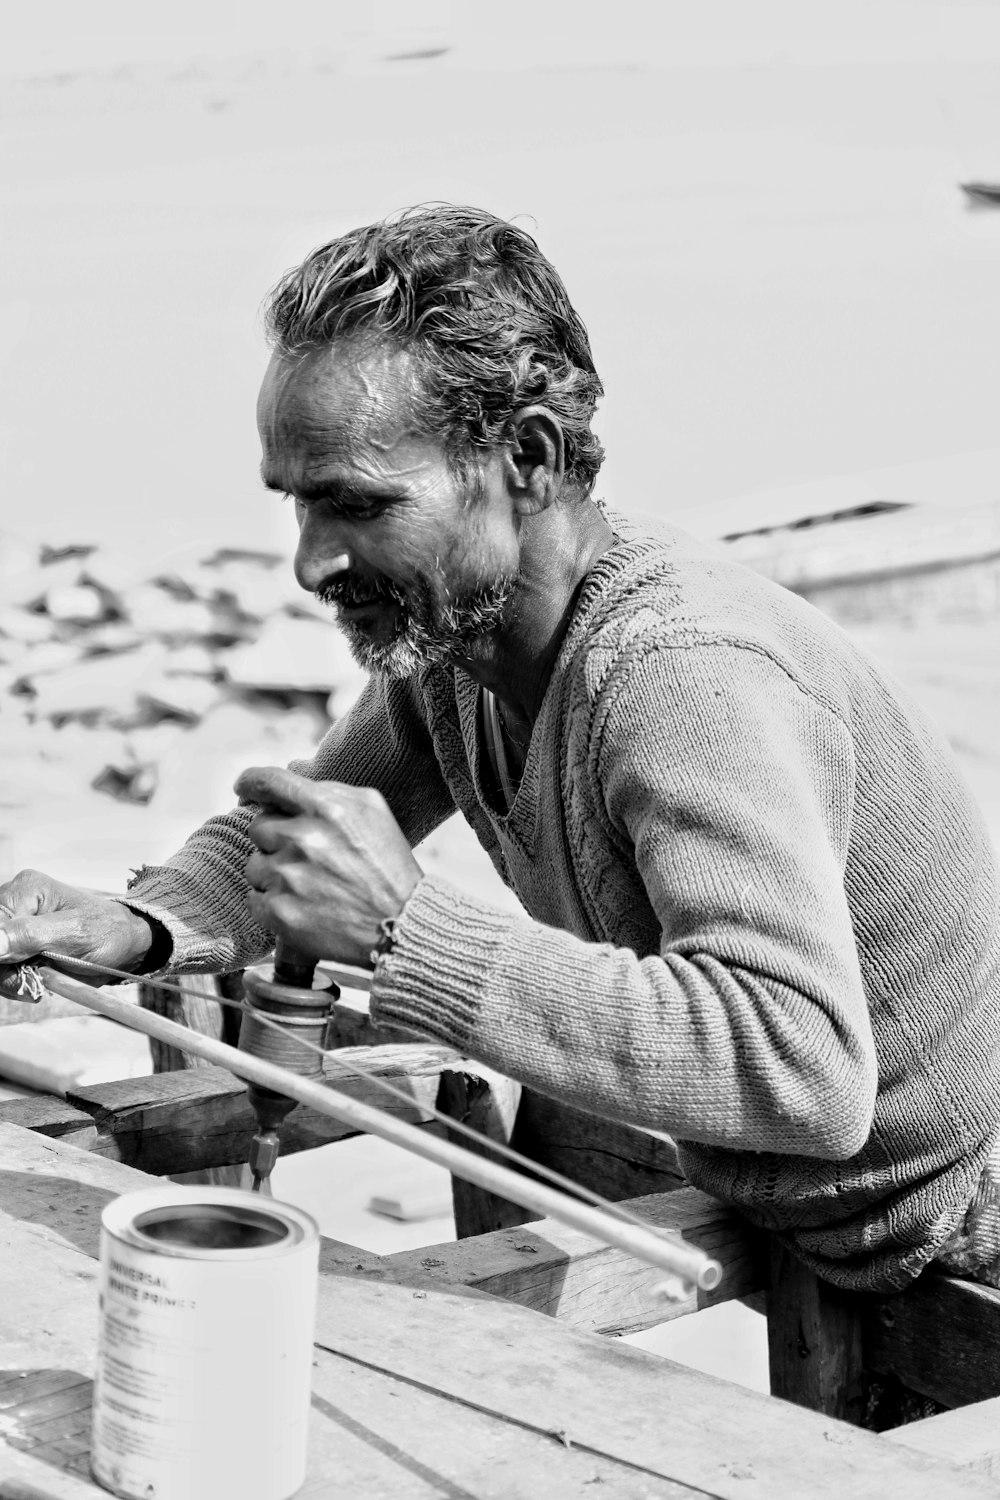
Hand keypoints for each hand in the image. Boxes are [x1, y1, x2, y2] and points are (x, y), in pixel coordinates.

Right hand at [0, 870, 157, 996]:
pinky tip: (40, 981)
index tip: (25, 968)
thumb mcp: (72, 934)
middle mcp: (15, 903)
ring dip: (12, 979)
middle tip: (36, 981)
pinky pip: (3, 968)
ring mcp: (15, 926)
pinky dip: (16, 981)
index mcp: (27, 890)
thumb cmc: (106, 932)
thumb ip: (29, 935)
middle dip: (7, 969)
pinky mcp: (18, 945)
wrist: (123, 946)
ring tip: (41, 982)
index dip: (2, 952)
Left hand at [235, 766, 421, 967]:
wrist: (402, 923)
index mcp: (326, 808)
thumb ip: (329, 792)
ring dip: (274, 874)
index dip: (250, 783)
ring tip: (310, 885)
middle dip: (275, 839)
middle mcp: (303, 839)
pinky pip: (254, 899)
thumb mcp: (372, 810)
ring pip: (254, 865)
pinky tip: (302, 906)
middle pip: (257, 827)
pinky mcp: (280, 912)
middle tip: (305, 856)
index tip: (242, 788)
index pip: (268, 782)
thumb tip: (288, 790)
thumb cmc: (388, 865)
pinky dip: (273, 903)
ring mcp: (288, 877)